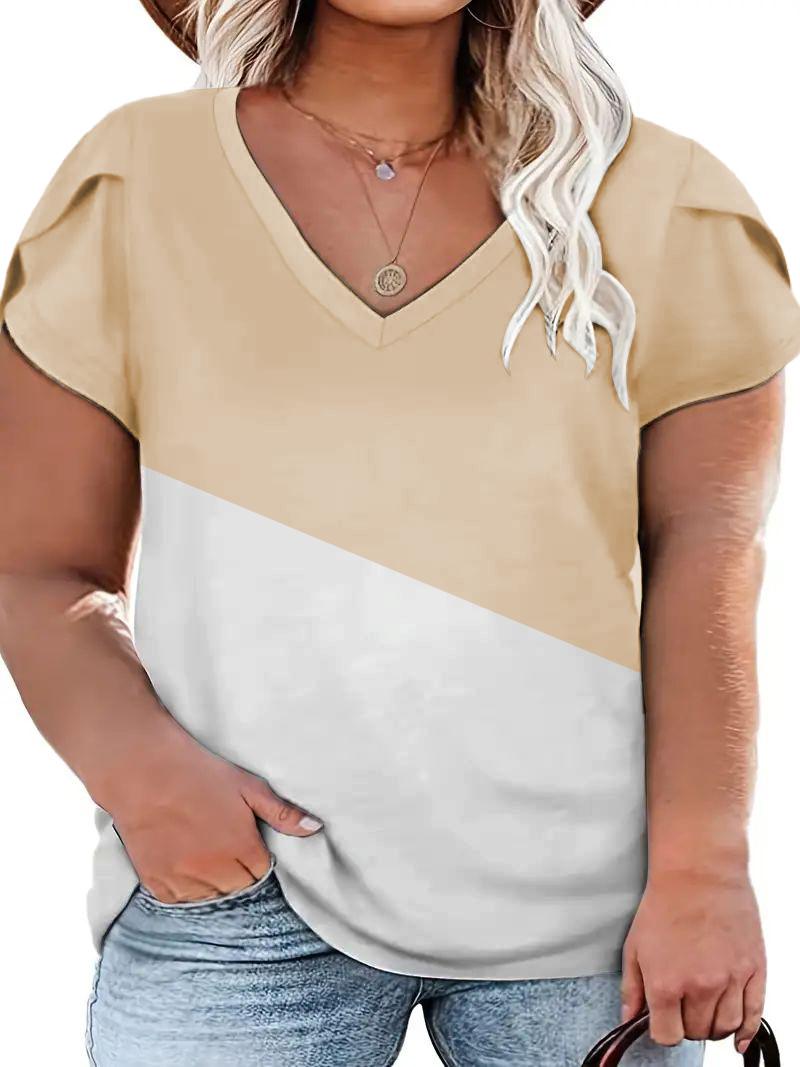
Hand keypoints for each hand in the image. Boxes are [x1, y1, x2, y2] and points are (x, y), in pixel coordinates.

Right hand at [105, 727, 322, 903]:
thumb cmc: (199, 772)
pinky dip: (187, 890)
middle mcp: (214, 870)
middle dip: (239, 872)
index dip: (257, 856)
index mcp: (241, 847)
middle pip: (239, 888)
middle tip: (226, 846)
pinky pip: (182, 902)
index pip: (262, 872)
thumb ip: (282, 813)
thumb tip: (316, 828)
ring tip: (205, 854)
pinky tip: (185, 865)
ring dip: (214, 883)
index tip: (248, 842)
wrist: (144, 770)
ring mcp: (184, 879)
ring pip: (212, 899)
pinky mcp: (157, 883)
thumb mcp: (247, 786)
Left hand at [621, 868, 765, 1053]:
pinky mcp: (753, 969)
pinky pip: (753, 1015)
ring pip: (724, 1028)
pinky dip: (746, 1032)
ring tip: (703, 1008)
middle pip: (696, 1033)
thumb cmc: (665, 903)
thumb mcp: (634, 945)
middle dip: (686, 1024)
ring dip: (712, 1025)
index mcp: (666, 983)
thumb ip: (631, 988)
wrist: (698, 872)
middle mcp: (700, 987)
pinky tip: (738, 1037)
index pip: (667, 1035)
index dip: (662, 1029)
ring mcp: (730, 979)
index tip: (662, 1019)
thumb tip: (629, 1019)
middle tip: (682, 1005)